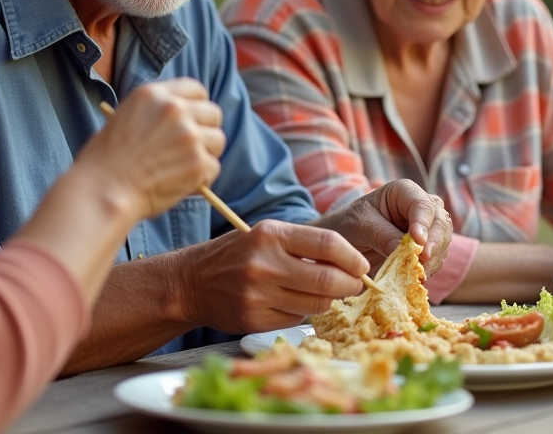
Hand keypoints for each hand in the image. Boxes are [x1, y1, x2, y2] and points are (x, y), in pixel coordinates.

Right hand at [78, 78, 223, 218]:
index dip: (197, 106)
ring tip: (184, 167)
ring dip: (206, 154)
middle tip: (191, 148)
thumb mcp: (125, 118)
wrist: (102, 191)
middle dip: (206, 130)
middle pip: (213, 112)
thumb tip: (184, 119)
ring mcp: (189, 135)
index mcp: (153, 94)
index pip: (195, 89)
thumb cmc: (105, 161)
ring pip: (217, 139)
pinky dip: (202, 178)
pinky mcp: (197, 162)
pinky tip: (182, 183)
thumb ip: (155, 113)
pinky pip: (213, 167)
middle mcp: (174, 109)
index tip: (193, 120)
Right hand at [180, 220, 369, 331]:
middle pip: (327, 280)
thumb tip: (351, 263)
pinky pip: (297, 319)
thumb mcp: (267, 235)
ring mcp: (258, 294)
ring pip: (316, 304)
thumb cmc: (237, 254)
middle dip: (350, 284)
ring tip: (323, 292)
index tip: (361, 264)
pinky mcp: (255, 319)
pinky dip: (303, 313)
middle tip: (355, 284)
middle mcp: (264, 263)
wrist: (191, 282)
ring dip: (329, 300)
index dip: (352, 257)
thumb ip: (305, 245)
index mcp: (271, 234)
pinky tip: (293, 303)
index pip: (328, 243)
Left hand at [314, 179, 451, 276]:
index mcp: (403, 192)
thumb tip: (406, 251)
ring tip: (415, 271)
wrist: (349, 242)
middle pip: (440, 221)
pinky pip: (438, 258)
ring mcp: (429, 226)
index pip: (421, 204)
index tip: (418, 241)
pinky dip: (430, 268)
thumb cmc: (351, 225)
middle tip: (422, 261)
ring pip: (443, 241)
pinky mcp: (429, 247)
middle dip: (434, 242)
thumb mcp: (360, 225)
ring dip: (432, 259)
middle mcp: (421, 206)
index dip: (423, 222)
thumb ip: (382, 235)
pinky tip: (415, 274)